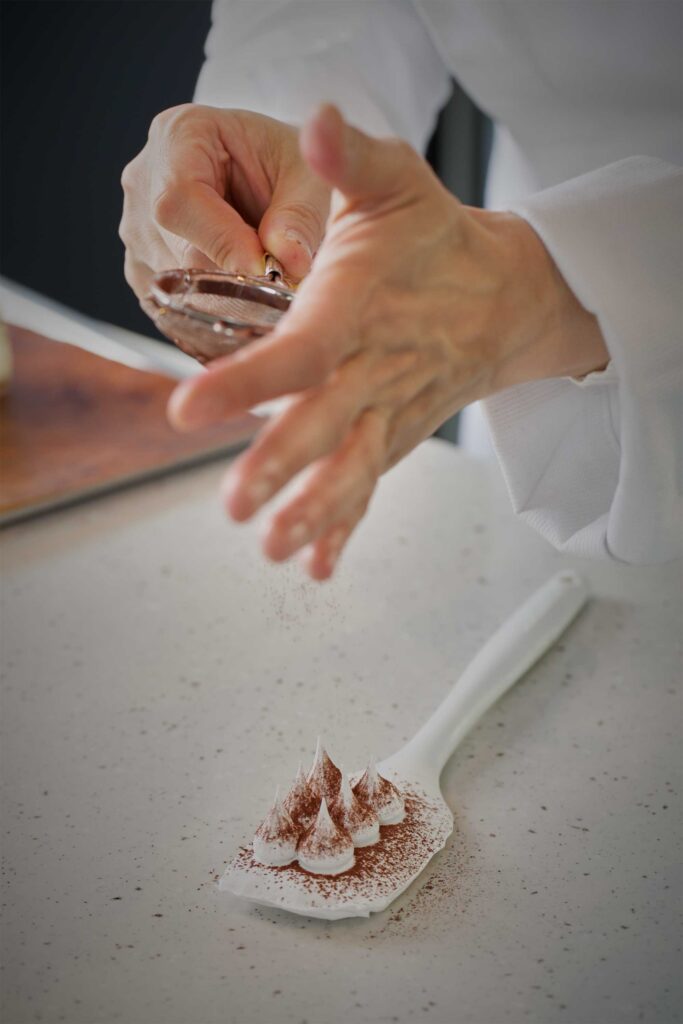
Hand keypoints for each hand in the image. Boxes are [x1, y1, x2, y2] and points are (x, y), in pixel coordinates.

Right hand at [119, 104, 330, 294]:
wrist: (275, 176)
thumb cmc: (290, 165)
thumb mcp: (309, 176)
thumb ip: (301, 214)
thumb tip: (289, 262)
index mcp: (180, 134)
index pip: (180, 198)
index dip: (223, 241)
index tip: (267, 269)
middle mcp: (145, 181)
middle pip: (177, 250)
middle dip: (233, 275)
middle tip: (281, 281)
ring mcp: (136, 229)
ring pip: (175, 284)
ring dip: (226, 294)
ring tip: (263, 274)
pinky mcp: (143, 268)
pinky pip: (172, 303)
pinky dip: (211, 306)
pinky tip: (239, 288)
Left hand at [168, 105, 607, 579]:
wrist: (508, 297)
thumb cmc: (438, 239)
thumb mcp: (399, 182)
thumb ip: (353, 158)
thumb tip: (318, 121)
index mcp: (360, 306)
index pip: (303, 349)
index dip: (248, 380)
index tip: (190, 408)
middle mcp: (375, 366)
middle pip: (326, 422)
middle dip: (281, 466)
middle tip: (235, 505)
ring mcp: (390, 409)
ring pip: (352, 467)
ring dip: (314, 511)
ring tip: (272, 549)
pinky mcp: (397, 434)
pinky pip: (372, 485)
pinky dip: (345, 528)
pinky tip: (316, 567)